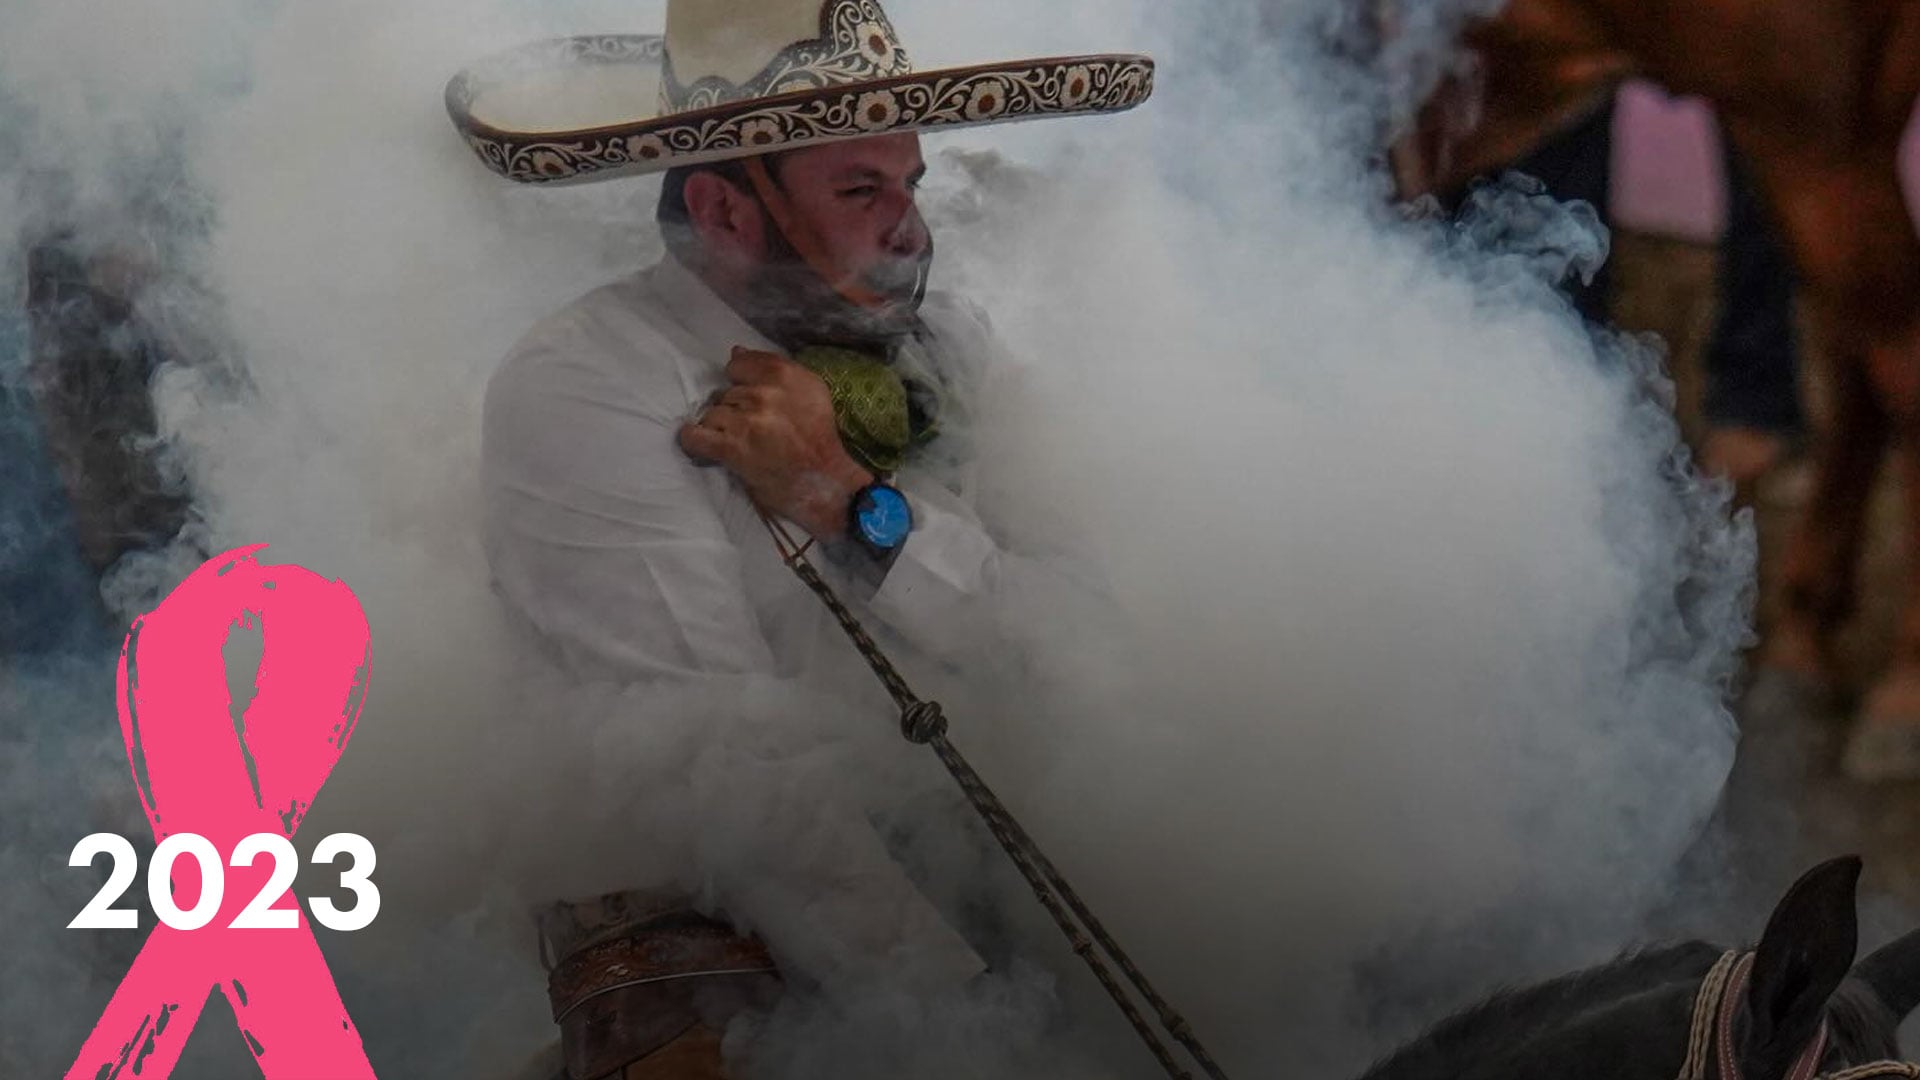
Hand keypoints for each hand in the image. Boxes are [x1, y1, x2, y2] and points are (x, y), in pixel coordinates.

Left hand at [680, 346, 873, 539]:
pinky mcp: (733, 447)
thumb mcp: (811, 393)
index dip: (741, 382)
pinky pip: (695, 437)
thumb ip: (774, 369)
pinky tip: (702, 445)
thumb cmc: (819, 439)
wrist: (826, 483)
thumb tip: (736, 352)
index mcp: (787, 375)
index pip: (741, 363)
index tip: (750, 400)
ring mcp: (748, 420)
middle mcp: (767, 393)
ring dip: (721, 429)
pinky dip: (693, 442)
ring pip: (712, 414)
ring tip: (740, 444)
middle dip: (734, 410)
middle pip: (726, 392)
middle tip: (752, 430)